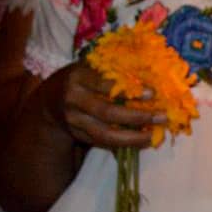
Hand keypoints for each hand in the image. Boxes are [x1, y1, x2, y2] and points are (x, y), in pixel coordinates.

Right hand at [45, 62, 164, 150]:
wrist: (49, 98)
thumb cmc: (82, 77)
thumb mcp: (91, 66)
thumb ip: (115, 69)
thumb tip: (153, 72)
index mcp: (79, 77)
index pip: (104, 84)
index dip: (128, 90)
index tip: (152, 93)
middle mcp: (74, 99)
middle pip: (106, 112)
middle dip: (136, 117)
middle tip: (161, 117)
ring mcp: (73, 120)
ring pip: (103, 134)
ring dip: (131, 138)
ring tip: (153, 137)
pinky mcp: (76, 135)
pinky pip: (100, 143)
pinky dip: (122, 145)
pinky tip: (141, 142)